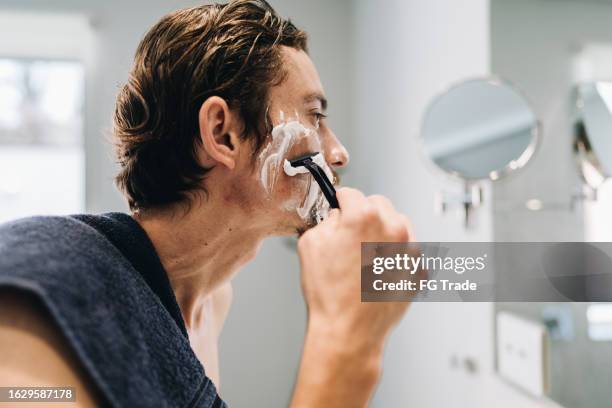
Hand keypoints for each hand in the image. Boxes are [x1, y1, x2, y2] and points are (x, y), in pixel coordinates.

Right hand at [291, 187, 415, 407]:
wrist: (349, 332)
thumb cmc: (329, 294)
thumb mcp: (310, 244)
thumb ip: (325, 220)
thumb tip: (336, 215)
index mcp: (364, 216)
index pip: (351, 194)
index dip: (339, 203)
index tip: (338, 210)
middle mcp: (393, 227)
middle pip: (378, 204)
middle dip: (364, 214)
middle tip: (351, 235)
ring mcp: (410, 249)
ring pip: (398, 223)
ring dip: (383, 231)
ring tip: (366, 255)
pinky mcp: (419, 269)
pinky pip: (407, 249)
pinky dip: (395, 254)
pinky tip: (378, 271)